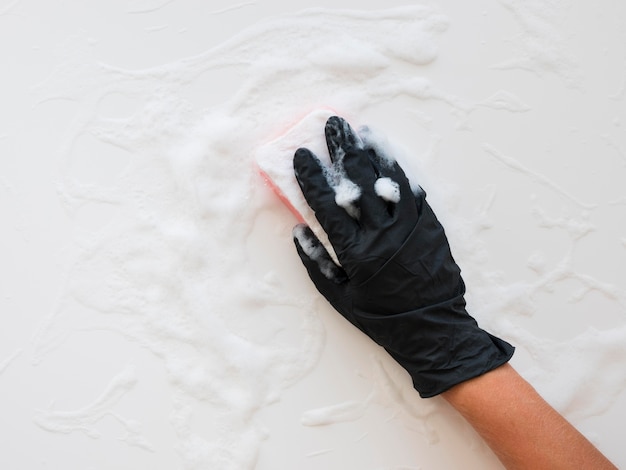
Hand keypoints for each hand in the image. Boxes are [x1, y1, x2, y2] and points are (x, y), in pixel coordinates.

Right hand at [292, 116, 513, 396]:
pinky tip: (388, 156)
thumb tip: (298, 230)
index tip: (302, 154)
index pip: (327, 205)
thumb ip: (316, 263)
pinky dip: (398, 171)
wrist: (433, 329)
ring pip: (387, 180)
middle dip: (342, 150)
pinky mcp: (430, 226)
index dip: (312, 176)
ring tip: (359, 131)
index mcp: (355, 252)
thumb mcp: (340, 297)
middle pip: (358, 183)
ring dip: (371, 152)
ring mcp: (409, 227)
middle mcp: (382, 234)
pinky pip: (412, 192)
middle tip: (332, 125)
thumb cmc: (381, 317)